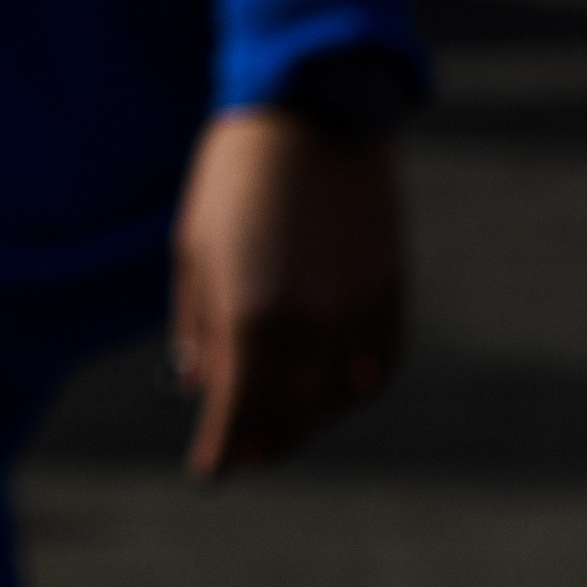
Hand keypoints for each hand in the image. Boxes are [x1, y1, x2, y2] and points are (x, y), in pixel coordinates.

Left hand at [169, 100, 407, 479]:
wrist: (311, 113)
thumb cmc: (234, 177)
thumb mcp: (195, 249)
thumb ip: (199, 325)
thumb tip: (200, 386)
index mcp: (251, 314)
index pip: (238, 410)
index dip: (223, 449)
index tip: (210, 473)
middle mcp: (310, 324)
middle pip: (289, 414)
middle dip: (264, 441)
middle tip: (245, 455)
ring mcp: (358, 310)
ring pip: (337, 399)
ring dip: (308, 422)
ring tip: (283, 428)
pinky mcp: (392, 292)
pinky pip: (379, 366)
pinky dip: (356, 391)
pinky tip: (334, 396)